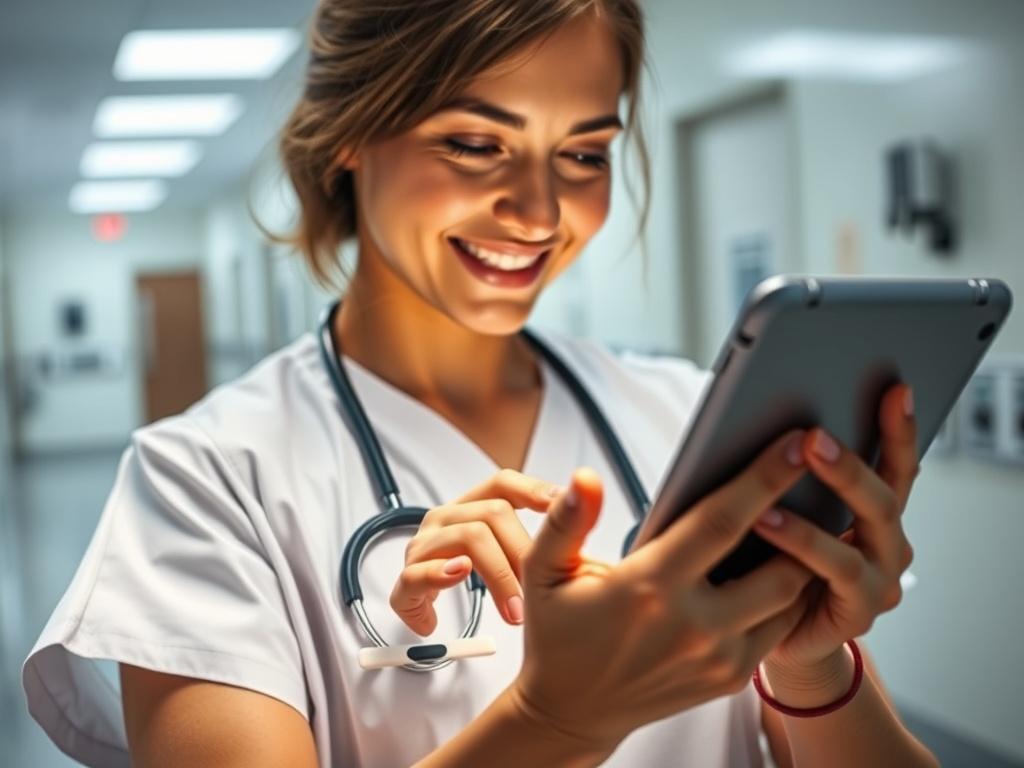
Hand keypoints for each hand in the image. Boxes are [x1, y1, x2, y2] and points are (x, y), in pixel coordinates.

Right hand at [390, 469, 560, 634]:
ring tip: (516, 610)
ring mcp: (424, 547)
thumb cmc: (468, 577)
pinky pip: (417, 573)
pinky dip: (439, 581)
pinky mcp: (406, 581)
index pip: (502, 484)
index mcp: (470, 507)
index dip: (533, 490)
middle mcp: (445, 519)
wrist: (422, 609)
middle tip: (542, 586)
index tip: (562, 504)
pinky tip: (460, 590)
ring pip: (466, 539)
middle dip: (522, 552)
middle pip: (490, 514)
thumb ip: (541, 539)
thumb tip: (585, 528)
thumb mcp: (505, 553)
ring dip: (499, 576)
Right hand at [510, 430, 817, 753]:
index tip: (795, 444)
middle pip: (780, 567)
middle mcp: (694, 626)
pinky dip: (789, 594)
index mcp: (649, 588)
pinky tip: (788, 561)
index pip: (721, 522)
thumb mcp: (544, 573)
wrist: (572, 711)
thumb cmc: (559, 633)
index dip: (763, 479)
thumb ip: (565, 521)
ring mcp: (719, 657)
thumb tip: (586, 477)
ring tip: (812, 515)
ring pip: (789, 600)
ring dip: (804, 557)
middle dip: (807, 519)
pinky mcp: (729, 678)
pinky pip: (778, 628)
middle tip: (821, 476)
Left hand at [754, 384, 918, 673]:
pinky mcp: (858, 610)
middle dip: (853, 460)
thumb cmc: (768, 562)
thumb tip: (762, 420)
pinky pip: (837, 570)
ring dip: (831, 493)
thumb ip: (788, 477)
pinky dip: (802, 542)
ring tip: (788, 464)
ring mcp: (879, 578)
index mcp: (875, 513)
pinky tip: (767, 520)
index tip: (895, 388)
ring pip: (869, 528)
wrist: (766, 632)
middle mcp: (887, 543)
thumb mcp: (782, 511)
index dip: (898, 428)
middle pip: (886, 494)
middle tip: (816, 434)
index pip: (895, 464)